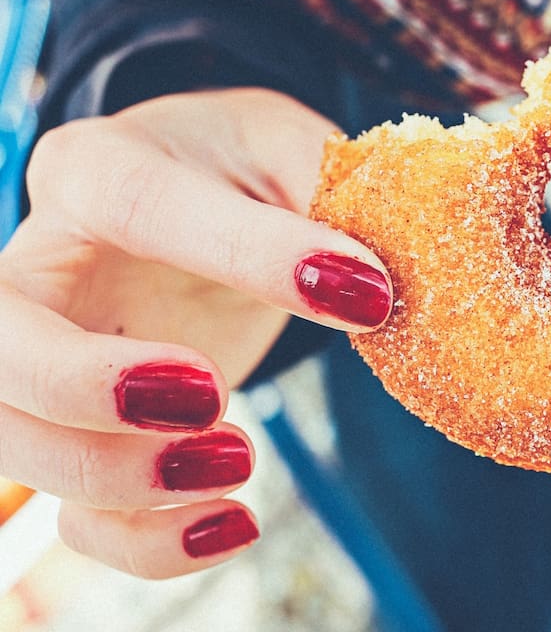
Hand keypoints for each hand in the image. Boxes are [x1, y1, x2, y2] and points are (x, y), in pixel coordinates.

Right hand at [0, 89, 392, 576]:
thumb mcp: (291, 147)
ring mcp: (52, 356)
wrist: (211, 199)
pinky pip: (78, 510)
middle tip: (212, 396)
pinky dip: (146, 541)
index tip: (363, 295)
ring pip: (16, 441)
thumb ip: (329, 188)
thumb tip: (375, 279)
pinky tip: (232, 523)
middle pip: (0, 346)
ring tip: (240, 461)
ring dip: (121, 480)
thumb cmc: (246, 166)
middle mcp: (46, 265)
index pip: (137, 205)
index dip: (246, 254)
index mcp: (100, 167)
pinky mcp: (86, 430)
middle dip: (90, 388)